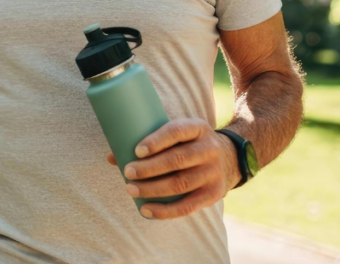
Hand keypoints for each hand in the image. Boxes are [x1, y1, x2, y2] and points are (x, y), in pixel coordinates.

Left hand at [104, 118, 240, 219]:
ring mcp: (213, 173)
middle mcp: (209, 149)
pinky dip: (164, 210)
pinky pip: (187, 206)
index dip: (156, 141)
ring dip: (152, 189)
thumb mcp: (177, 134)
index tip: (136, 150)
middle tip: (128, 172)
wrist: (228, 158)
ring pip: (180, 184)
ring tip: (131, 190)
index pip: (177, 131)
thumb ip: (149, 142)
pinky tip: (145, 209)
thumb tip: (111, 156)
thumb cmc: (188, 144)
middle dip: (149, 168)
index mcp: (197, 128)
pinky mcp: (213, 194)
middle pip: (177, 160)